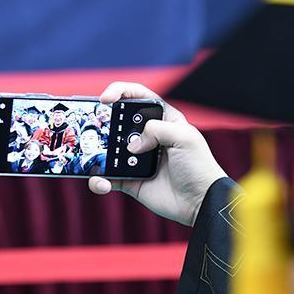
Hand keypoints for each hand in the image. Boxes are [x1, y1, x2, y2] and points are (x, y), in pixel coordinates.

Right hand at [88, 82, 226, 225]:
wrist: (200, 202)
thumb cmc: (199, 166)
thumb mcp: (185, 137)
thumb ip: (157, 129)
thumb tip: (132, 145)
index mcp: (162, 119)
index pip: (137, 96)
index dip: (120, 91)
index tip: (105, 99)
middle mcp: (147, 136)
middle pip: (117, 122)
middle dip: (102, 123)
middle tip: (93, 130)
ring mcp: (136, 159)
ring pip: (107, 150)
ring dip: (96, 154)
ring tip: (93, 159)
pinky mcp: (130, 180)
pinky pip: (107, 178)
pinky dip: (100, 180)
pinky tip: (102, 183)